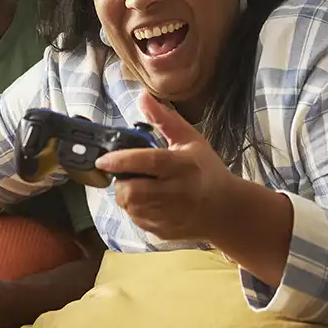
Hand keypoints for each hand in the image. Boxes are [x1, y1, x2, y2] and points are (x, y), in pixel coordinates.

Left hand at [94, 94, 237, 242]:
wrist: (225, 209)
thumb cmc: (206, 169)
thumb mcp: (190, 140)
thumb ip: (164, 119)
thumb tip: (142, 97)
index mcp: (184, 166)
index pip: (149, 163)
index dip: (122, 161)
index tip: (102, 160)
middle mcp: (178, 193)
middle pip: (133, 191)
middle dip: (121, 181)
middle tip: (126, 174)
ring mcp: (172, 215)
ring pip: (131, 207)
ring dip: (126, 195)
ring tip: (138, 185)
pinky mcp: (165, 231)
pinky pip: (137, 220)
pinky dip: (135, 209)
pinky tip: (148, 200)